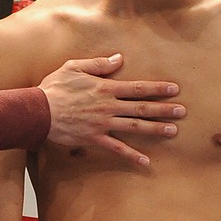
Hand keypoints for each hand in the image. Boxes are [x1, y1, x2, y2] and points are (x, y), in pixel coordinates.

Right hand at [38, 53, 184, 165]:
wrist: (38, 111)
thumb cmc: (54, 88)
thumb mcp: (74, 67)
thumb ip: (99, 64)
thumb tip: (119, 59)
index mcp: (105, 88)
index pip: (138, 88)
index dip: (157, 88)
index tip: (174, 89)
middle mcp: (108, 106)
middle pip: (142, 108)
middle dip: (164, 109)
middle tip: (182, 111)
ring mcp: (103, 124)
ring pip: (135, 127)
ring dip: (155, 129)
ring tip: (173, 131)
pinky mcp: (95, 139)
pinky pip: (117, 148)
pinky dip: (132, 155)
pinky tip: (146, 161)